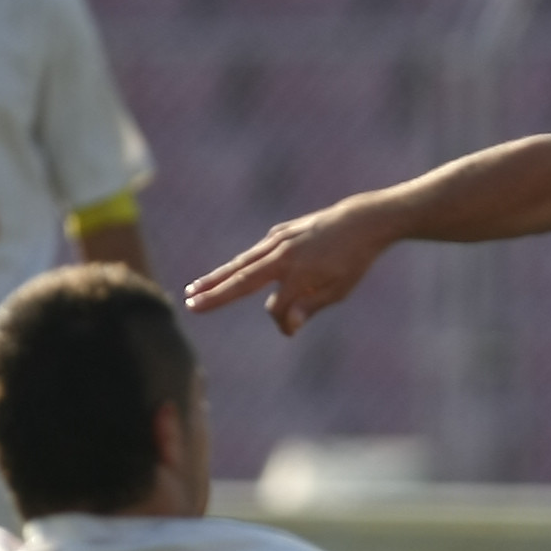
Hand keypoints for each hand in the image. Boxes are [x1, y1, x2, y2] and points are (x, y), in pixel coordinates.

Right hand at [183, 200, 386, 336]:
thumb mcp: (338, 290)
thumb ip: (309, 307)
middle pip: (241, 279)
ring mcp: (278, 241)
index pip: (277, 307)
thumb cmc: (353, 261)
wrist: (360, 221)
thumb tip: (287, 326)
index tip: (291, 328)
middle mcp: (283, 255)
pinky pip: (256, 253)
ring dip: (216, 277)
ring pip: (241, 263)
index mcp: (299, 273)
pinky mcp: (280, 232)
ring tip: (193, 289)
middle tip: (191, 305)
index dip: (282, 322)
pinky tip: (229, 274)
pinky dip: (240, 265)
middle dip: (214, 294)